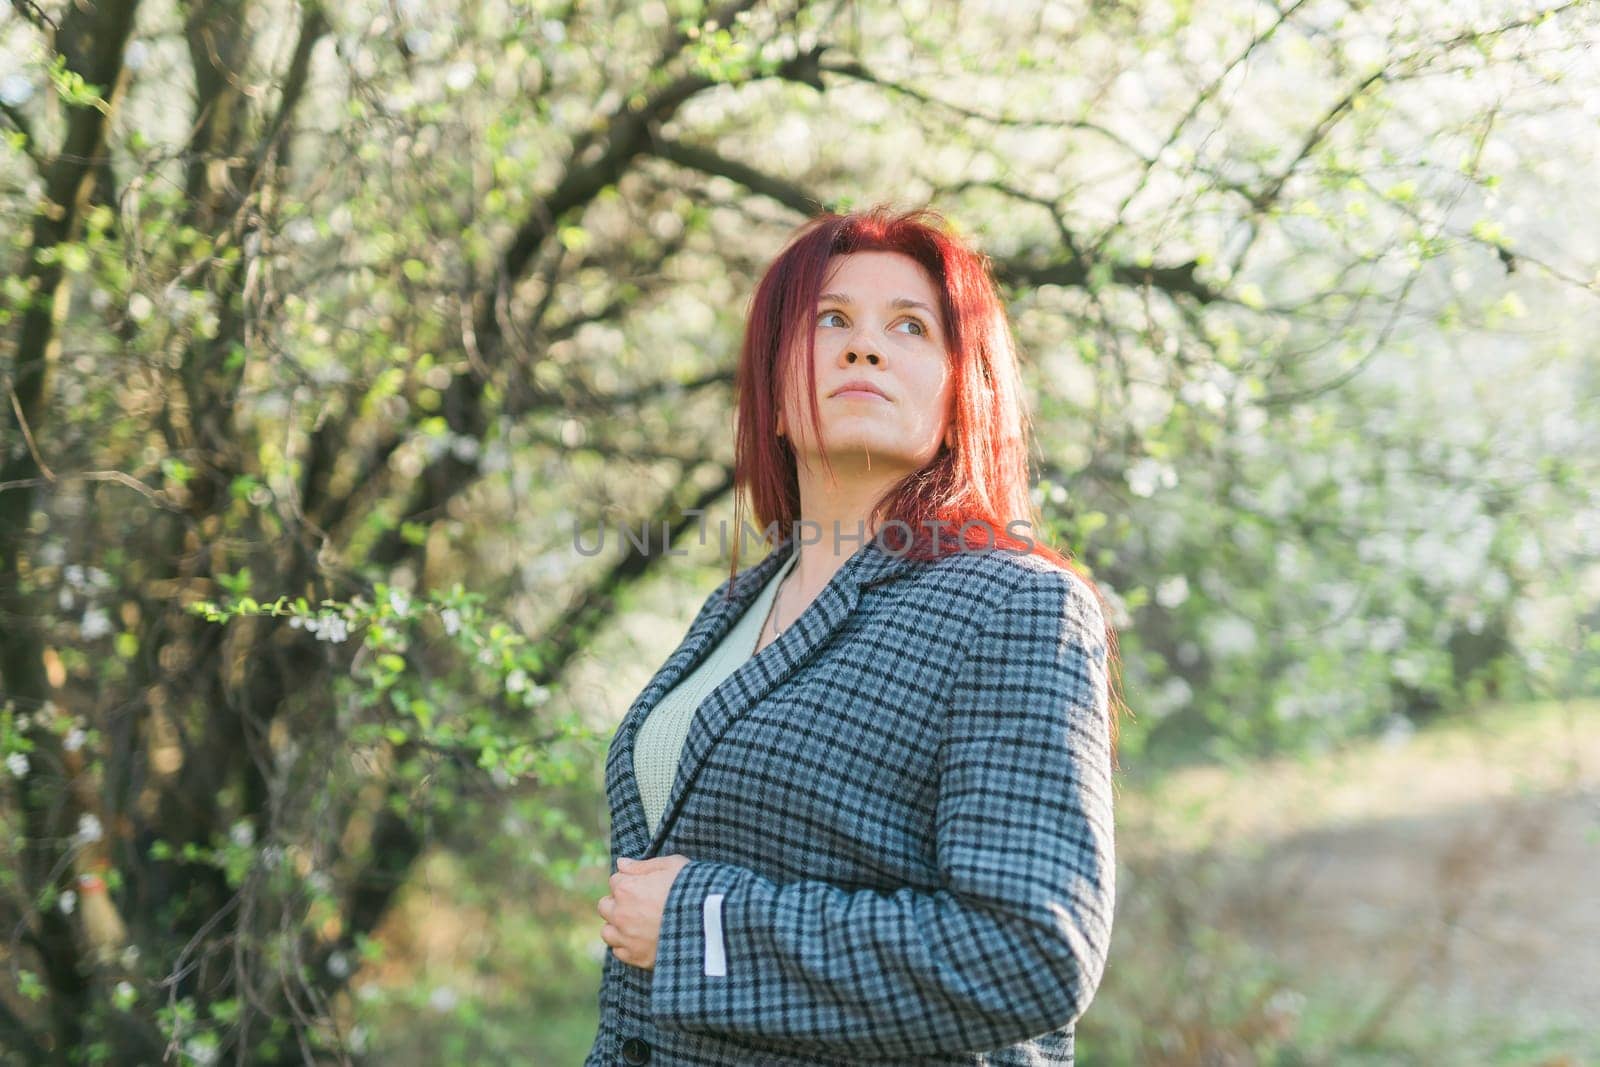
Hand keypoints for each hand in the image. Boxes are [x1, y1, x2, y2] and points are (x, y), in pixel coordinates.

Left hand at [597, 854, 690, 970]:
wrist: (710, 924)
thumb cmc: (692, 889)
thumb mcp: (672, 866)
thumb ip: (643, 865)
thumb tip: (621, 863)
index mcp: (627, 888)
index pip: (615, 880)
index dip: (630, 881)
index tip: (644, 886)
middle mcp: (621, 914)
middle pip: (605, 906)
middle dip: (618, 903)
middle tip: (639, 905)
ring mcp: (627, 938)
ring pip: (607, 932)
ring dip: (618, 926)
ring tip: (637, 924)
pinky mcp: (636, 958)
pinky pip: (619, 952)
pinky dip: (627, 946)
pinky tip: (642, 940)